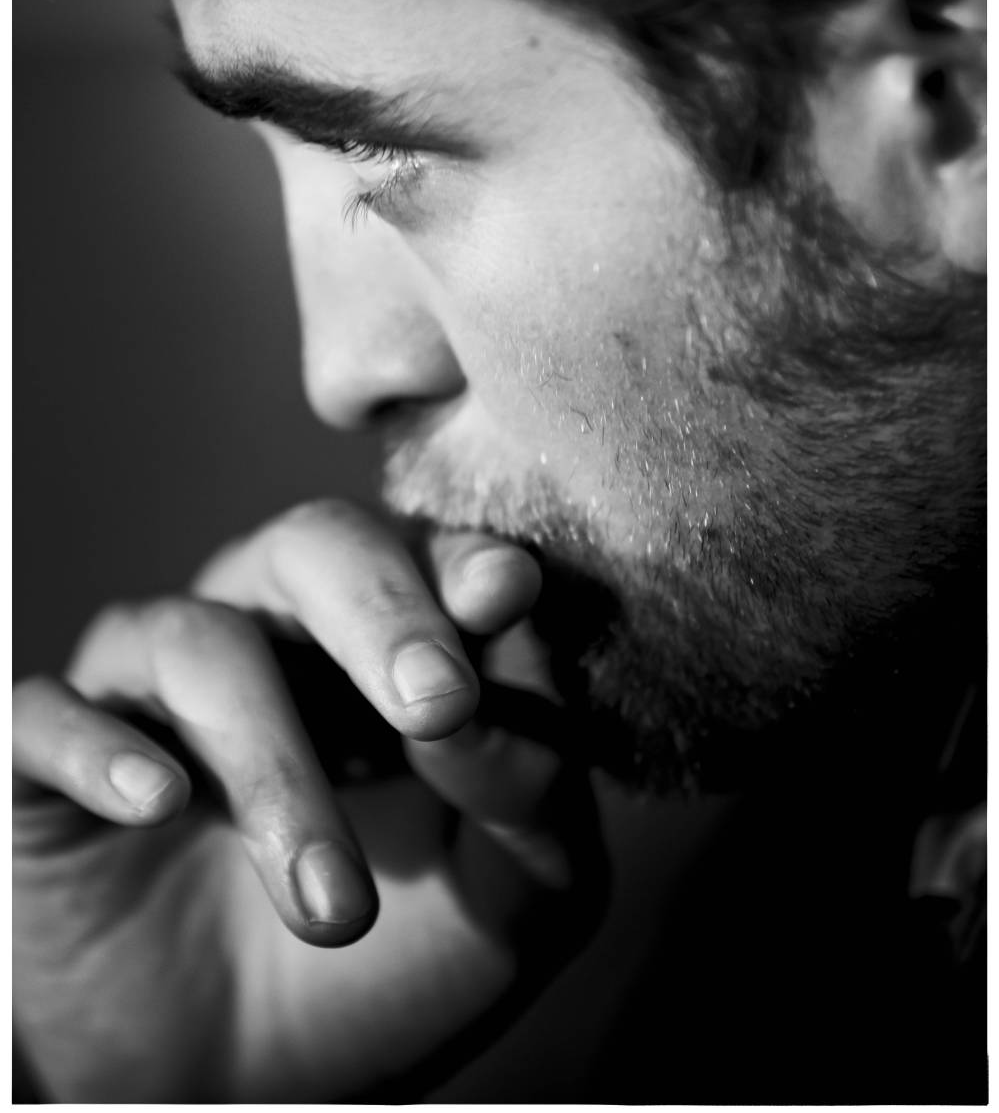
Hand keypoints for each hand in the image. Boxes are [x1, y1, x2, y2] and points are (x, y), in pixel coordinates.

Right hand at [12, 502, 604, 1100]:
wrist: (249, 1085)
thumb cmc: (393, 964)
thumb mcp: (507, 898)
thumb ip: (526, 791)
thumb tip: (480, 707)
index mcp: (392, 640)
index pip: (429, 555)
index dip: (461, 563)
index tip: (504, 595)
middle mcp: (272, 628)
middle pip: (314, 546)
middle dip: (383, 614)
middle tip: (437, 704)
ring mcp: (155, 685)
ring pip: (202, 646)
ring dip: (276, 765)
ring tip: (334, 905)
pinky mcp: (46, 754)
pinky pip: (51, 713)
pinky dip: (104, 749)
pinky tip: (161, 802)